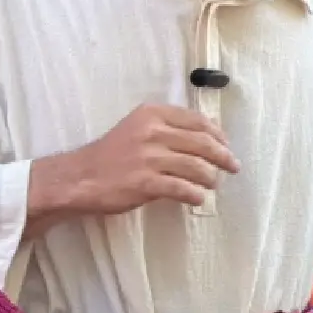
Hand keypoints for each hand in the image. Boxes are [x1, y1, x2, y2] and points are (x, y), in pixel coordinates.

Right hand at [81, 105, 239, 211]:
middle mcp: (152, 132)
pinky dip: (195, 195)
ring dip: (210, 177)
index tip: (226, 145)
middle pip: (202, 142)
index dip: (218, 134)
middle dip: (223, 156)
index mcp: (152, 114)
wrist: (80, 177)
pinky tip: (198, 199)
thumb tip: (205, 137)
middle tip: (233, 167)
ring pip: (196, 166)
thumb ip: (166, 129)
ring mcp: (148, 157)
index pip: (197, 120)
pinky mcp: (145, 182)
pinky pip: (182, 188)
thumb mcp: (137, 128)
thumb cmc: (110, 155)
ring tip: (213, 185)